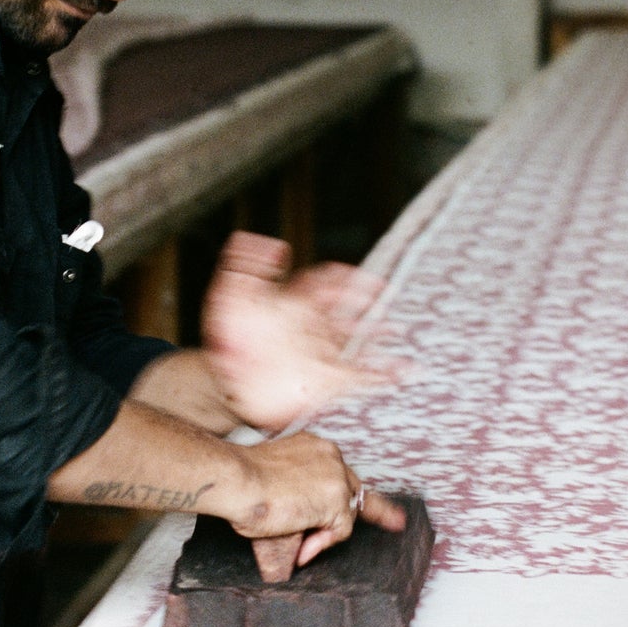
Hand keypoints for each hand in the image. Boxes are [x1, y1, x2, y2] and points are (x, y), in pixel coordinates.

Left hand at [202, 231, 394, 432]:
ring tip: (395, 328)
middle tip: (383, 288)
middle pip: (345, 305)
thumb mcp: (227, 296)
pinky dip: (385, 372)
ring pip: (356, 336)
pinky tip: (403, 369)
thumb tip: (274, 244)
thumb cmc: (225, 339)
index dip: (339, 275)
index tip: (351, 272)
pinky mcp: (325, 380)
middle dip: (364, 296)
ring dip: (376, 330)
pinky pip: (361, 374)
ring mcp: (320, 352)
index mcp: (293, 303)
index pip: (323, 282)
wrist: (224, 382)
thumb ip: (246, 266)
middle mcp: (311, 325)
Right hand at [229, 430, 405, 570]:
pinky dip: (321, 542)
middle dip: (380, 509)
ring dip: (324, 532)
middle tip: (398, 522)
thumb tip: (304, 525)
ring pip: (344, 515)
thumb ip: (296, 492)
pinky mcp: (337, 498)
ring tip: (296, 537)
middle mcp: (330, 455)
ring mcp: (336, 476)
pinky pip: (339, 531)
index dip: (351, 489)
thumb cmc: (240, 483)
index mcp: (313, 447)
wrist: (237, 480)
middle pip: (355, 489)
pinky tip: (301, 545)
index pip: (339, 470)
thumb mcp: (273, 478)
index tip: (377, 496)